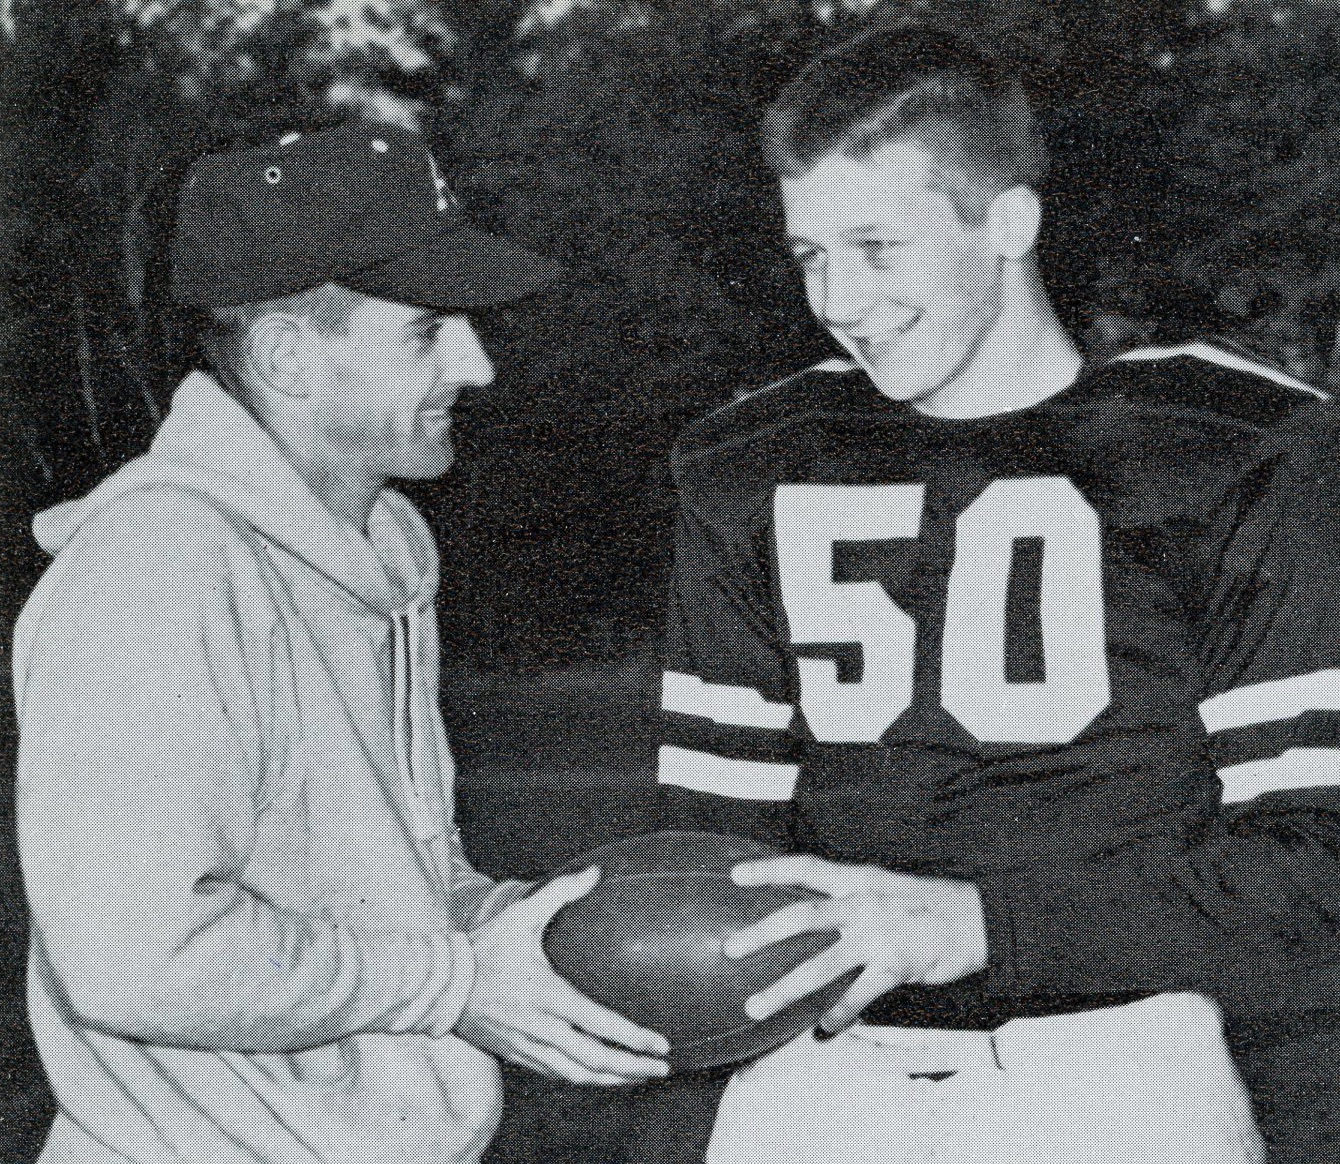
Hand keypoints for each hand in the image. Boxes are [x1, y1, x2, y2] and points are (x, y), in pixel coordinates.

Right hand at [457, 866, 669, 1084]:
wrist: (439, 985)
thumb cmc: (484, 948)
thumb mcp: (521, 915)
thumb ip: (560, 892)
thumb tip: (595, 872)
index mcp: (545, 994)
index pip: (597, 1023)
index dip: (632, 1038)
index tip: (660, 1045)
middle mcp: (539, 1027)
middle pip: (594, 1060)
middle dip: (632, 1068)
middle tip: (661, 1068)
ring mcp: (527, 1046)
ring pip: (577, 1075)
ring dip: (612, 1079)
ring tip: (639, 1076)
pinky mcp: (517, 1056)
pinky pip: (558, 1075)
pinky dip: (585, 1079)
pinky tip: (602, 1075)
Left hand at [726, 854, 988, 1037]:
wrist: (978, 919)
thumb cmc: (926, 905)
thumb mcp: (885, 887)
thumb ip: (850, 896)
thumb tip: (814, 911)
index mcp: (858, 879)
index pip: (805, 868)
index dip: (769, 869)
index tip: (734, 875)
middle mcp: (862, 903)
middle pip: (802, 916)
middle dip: (762, 934)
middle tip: (729, 949)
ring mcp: (879, 934)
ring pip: (821, 964)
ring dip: (785, 987)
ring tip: (756, 1005)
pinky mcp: (897, 964)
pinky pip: (859, 994)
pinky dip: (839, 1013)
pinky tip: (823, 1030)